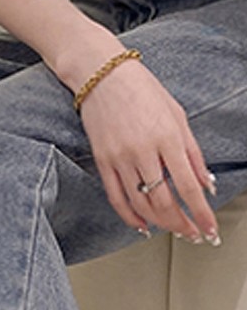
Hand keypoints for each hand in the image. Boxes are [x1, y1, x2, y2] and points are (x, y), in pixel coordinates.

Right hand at [79, 59, 218, 242]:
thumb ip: (192, 153)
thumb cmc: (142, 90)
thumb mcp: (177, 115)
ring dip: (160, 223)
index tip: (209, 228)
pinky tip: (143, 226)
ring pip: (141, 205)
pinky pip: (117, 199)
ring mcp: (120, 159)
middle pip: (164, 201)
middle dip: (181, 223)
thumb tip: (205, 183)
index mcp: (167, 136)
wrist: (101, 76)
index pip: (188, 185)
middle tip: (193, 233)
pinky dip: (131, 217)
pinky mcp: (103, 163)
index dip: (200, 212)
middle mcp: (143, 151)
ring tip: (173, 230)